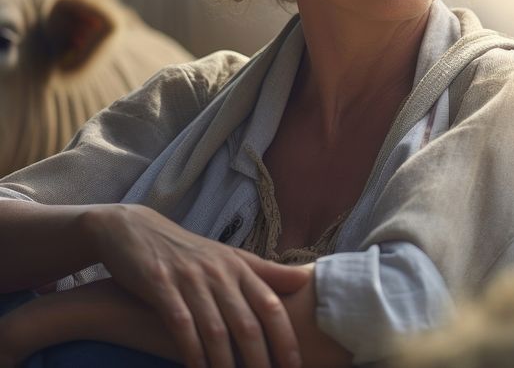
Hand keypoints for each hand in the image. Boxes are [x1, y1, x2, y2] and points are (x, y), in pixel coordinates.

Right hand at [84, 204, 309, 367]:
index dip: (285, 338)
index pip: (271, 306)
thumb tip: (308, 279)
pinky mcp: (161, 285)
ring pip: (216, 330)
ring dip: (226, 364)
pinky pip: (181, 325)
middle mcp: (220, 273)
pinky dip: (191, 352)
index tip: (295, 366)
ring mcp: (191, 279)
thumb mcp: (230, 257)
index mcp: (240, 266)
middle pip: (248, 323)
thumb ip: (267, 272)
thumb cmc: (189, 252)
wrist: (134, 230)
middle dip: (260, 359)